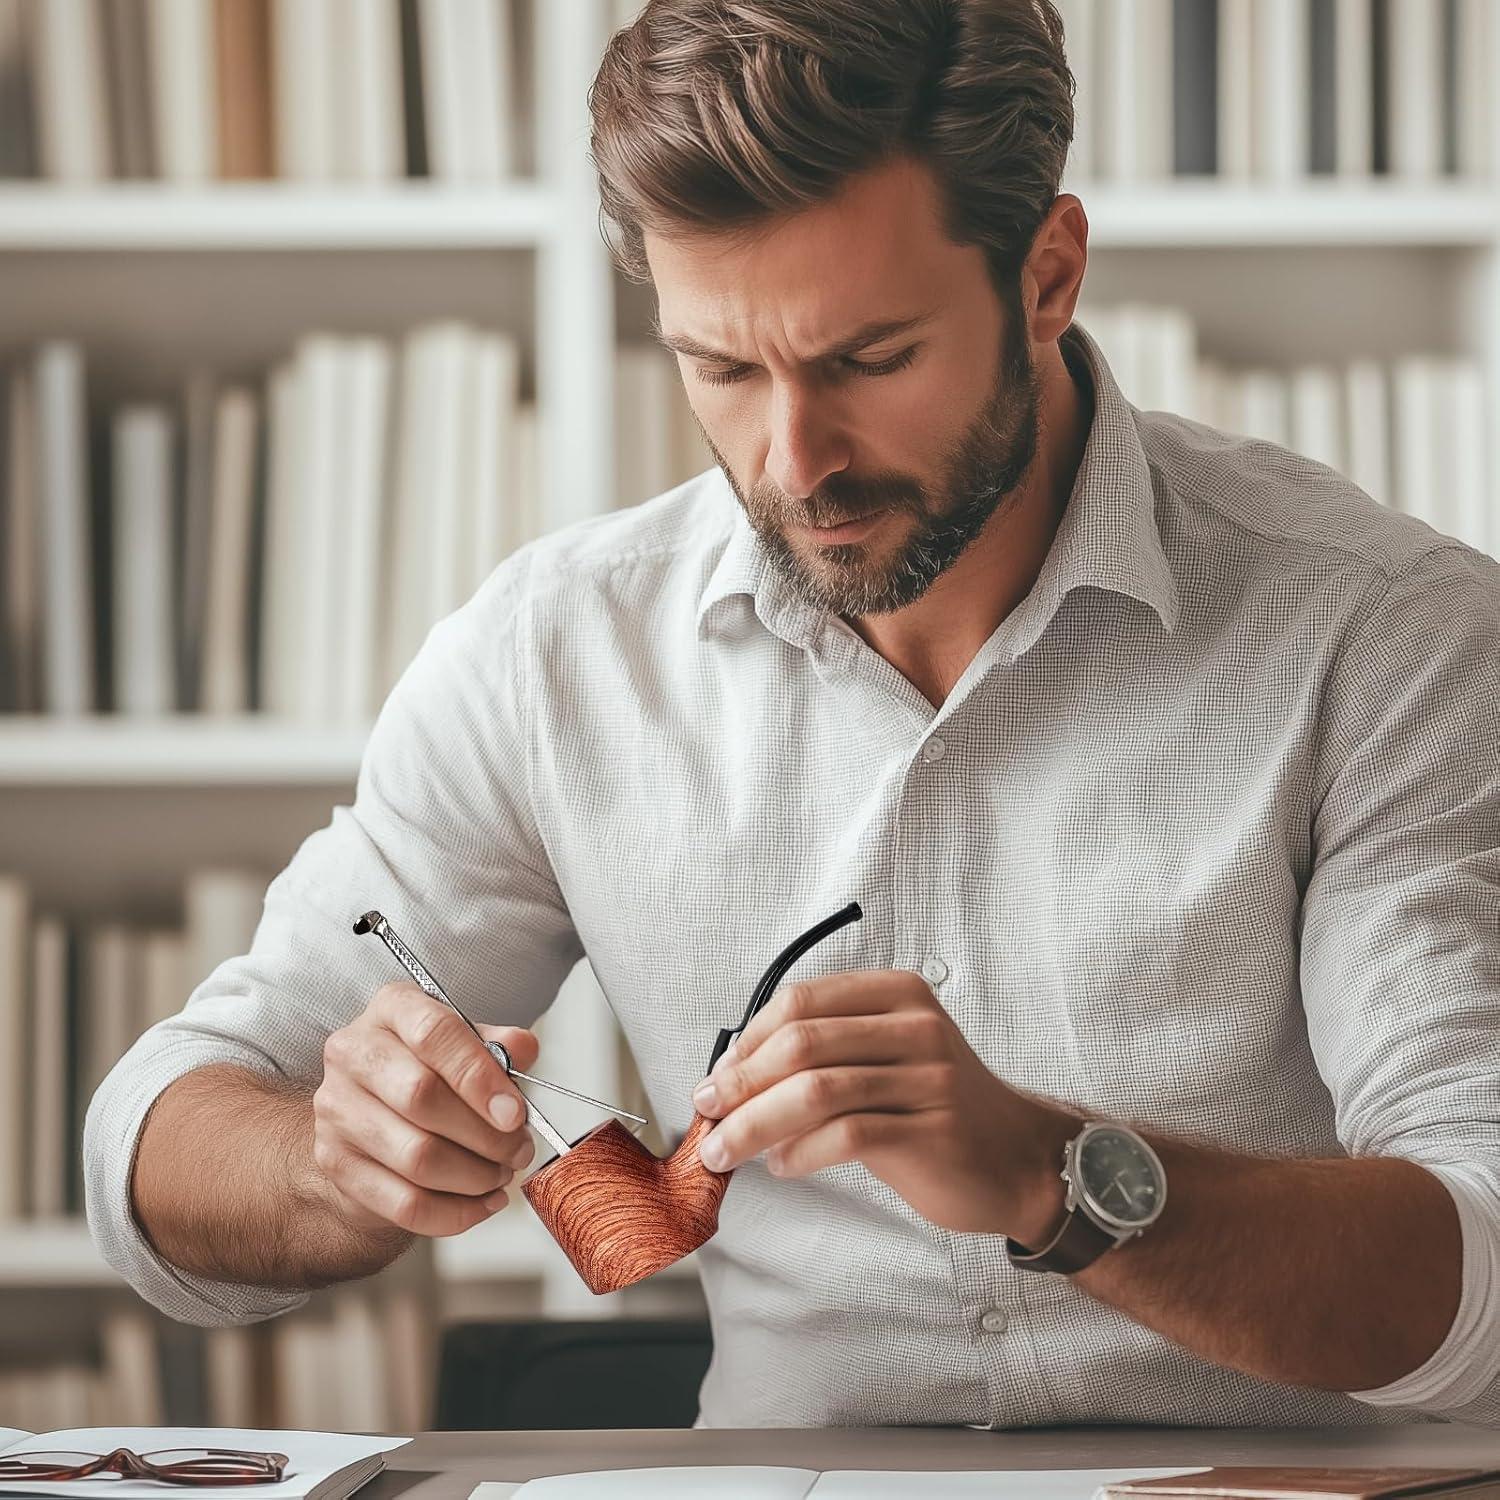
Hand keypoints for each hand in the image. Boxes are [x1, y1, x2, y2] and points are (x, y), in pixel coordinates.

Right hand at [310, 981, 538, 1237]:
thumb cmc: (428, 1071)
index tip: (515, 1113)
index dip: (479, 1077)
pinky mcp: (336, 1162)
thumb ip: (497, 1046)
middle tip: (519, 1149)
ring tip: (502, 1174)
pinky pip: (405, 1203)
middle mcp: (354, 1052)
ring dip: (474, 1176)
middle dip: (485, 1135)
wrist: (371, 1116)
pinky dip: (455, 1213)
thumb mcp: (466, 1044)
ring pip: (416, 1157)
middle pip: (422, 1098)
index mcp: (393, 1009)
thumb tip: (522, 1049)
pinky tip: (483, 1203)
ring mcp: (337, 1110)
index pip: (434, 1034)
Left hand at [690, 969, 1072, 1239]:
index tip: (718, 1075)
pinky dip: (800, 1152)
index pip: (801, 1001)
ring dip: (755, 1124)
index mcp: (898, 994)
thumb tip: (734, 1072)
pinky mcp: (932, 1132)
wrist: (1018, 1158)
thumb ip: (826, 1052)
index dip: (747, 1040)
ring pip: (815, 1091)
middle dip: (740, 1082)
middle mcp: (916, 1027)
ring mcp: (929, 1078)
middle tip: (707, 1113)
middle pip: (801, 1043)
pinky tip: (783, 1165)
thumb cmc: (937, 1108)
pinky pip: (846, 1136)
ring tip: (726, 1150)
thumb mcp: (887, 1057)